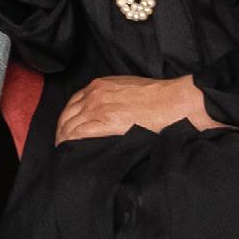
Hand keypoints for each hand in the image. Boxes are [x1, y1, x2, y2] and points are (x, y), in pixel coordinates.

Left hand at [54, 73, 216, 143]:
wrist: (175, 101)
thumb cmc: (160, 97)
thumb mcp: (129, 90)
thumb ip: (113, 98)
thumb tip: (109, 114)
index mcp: (101, 85)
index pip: (73, 103)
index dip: (68, 119)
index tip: (69, 131)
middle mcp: (95, 94)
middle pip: (66, 115)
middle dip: (62, 131)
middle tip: (64, 146)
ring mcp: (98, 107)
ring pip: (68, 126)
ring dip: (64, 140)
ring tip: (66, 153)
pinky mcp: (105, 122)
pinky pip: (77, 134)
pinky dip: (70, 144)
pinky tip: (71, 152)